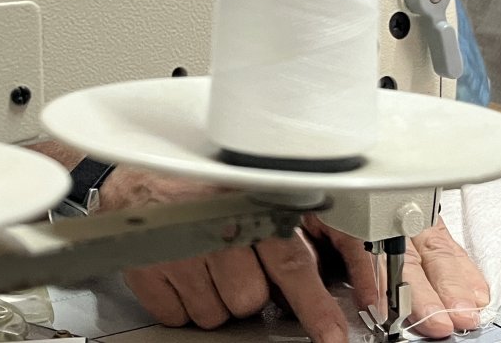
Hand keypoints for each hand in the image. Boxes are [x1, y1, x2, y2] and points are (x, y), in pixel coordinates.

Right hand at [99, 167, 488, 341]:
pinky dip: (189, 299)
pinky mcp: (149, 269)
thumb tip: (362, 273)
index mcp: (253, 200)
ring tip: (212, 257)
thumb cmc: (206, 179)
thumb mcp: (263, 186)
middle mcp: (217, 226)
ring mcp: (180, 251)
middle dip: (257, 291)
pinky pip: (185, 313)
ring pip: (222, 310)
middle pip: (255, 296)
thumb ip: (312, 223)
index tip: (334, 335)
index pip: (294, 262)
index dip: (317, 304)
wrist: (138, 174)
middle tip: (253, 278)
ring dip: (222, 294)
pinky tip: (187, 267)